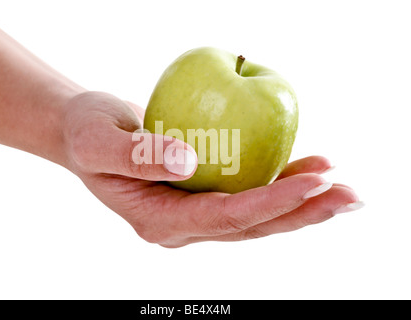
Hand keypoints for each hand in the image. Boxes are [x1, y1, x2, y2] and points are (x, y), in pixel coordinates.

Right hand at [62, 91, 361, 247]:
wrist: (82, 132)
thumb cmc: (85, 133)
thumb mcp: (98, 141)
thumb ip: (138, 156)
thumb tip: (189, 162)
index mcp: (158, 221)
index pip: (226, 218)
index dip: (271, 202)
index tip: (313, 182)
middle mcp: (181, 225)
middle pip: (251, 226)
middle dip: (302, 213)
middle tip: (350, 195)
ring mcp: (193, 212)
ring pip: (255, 216)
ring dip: (299, 202)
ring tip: (339, 185)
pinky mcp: (201, 194)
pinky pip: (246, 194)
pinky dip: (278, 185)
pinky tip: (306, 171)